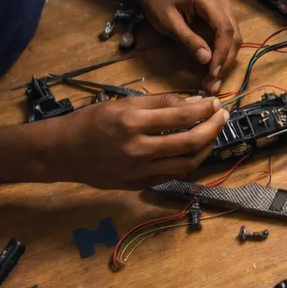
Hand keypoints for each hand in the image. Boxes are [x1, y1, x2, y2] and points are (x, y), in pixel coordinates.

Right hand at [52, 94, 228, 188]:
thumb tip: (192, 103)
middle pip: (190, 141)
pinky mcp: (138, 184)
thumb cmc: (91, 122)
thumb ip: (159, 103)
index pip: (181, 116)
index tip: (216, 103)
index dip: (205, 109)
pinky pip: (173, 175)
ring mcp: (139, 170)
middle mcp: (138, 148)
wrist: (64, 151)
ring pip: (186, 163)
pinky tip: (195, 151)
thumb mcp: (123, 103)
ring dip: (206, 148)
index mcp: (133, 122)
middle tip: (223, 117)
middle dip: (213, 128)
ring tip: (213, 134)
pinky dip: (189, 163)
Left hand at [133, 0, 239, 93]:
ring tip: (213, 82)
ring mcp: (225, 5)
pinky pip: (228, 36)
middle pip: (234, 34)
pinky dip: (222, 54)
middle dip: (225, 61)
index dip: (222, 53)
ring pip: (234, 37)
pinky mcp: (223, 13)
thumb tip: (207, 60)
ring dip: (225, 61)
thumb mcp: (169, 23)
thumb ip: (189, 40)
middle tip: (213, 84)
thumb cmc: (158, 3)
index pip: (224, 28)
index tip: (213, 73)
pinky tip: (213, 69)